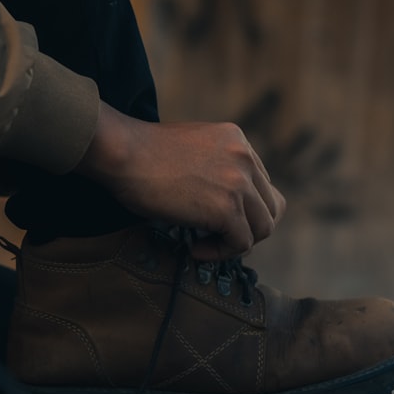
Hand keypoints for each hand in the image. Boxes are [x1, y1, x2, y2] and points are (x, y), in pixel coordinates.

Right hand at [76, 102, 285, 260]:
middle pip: (271, 206)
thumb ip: (210, 166)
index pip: (262, 184)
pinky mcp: (226, 208)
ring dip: (235, 242)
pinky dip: (220, 252)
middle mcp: (244, 158)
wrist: (122, 152)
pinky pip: (241, 243)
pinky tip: (195, 249)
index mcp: (236, 140)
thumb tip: (212, 199)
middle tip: (217, 238)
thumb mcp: (188, 149)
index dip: (244, 208)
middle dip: (247, 227)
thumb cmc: (139, 154)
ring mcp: (239, 182)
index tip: (217, 220)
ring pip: (262, 228)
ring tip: (205, 244)